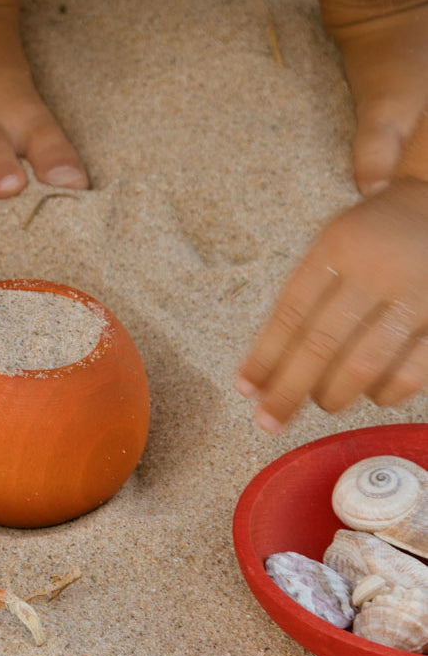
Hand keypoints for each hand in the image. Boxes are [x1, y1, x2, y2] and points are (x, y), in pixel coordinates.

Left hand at [237, 176, 427, 430]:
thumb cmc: (374, 235)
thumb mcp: (333, 243)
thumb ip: (305, 293)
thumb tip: (266, 364)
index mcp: (336, 249)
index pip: (290, 313)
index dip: (264, 357)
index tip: (244, 389)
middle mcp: (375, 272)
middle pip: (321, 344)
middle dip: (289, 390)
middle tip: (268, 419)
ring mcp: (415, 296)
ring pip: (365, 363)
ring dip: (335, 394)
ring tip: (321, 402)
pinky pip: (413, 372)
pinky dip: (386, 392)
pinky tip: (372, 393)